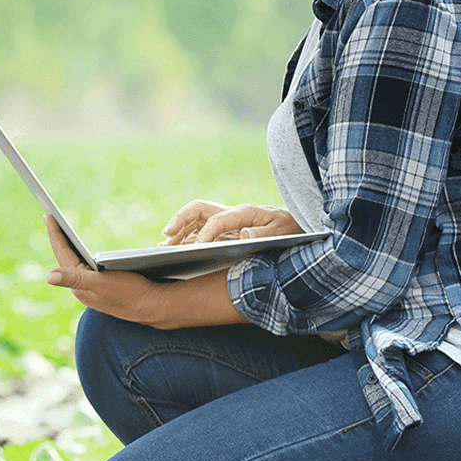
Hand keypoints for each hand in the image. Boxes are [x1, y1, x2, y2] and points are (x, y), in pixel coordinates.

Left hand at [44, 215, 175, 328]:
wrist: (151, 307)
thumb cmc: (129, 293)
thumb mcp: (101, 283)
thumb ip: (74, 279)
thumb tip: (48, 276)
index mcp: (78, 284)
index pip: (61, 253)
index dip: (54, 234)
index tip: (48, 216)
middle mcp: (81, 287)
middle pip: (64, 257)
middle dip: (57, 237)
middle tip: (50, 218)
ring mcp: (90, 287)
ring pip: (73, 262)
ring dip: (67, 246)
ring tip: (61, 231)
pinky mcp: (100, 287)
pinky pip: (83, 266)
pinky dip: (79, 254)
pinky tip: (80, 249)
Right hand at [159, 200, 302, 245]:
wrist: (297, 225)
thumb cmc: (289, 229)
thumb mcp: (282, 232)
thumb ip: (263, 234)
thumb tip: (243, 235)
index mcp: (244, 212)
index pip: (217, 220)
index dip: (205, 233)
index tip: (195, 248)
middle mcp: (232, 213)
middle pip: (199, 210)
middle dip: (180, 221)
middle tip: (166, 237)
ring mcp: (227, 220)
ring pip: (196, 220)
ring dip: (179, 230)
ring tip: (163, 246)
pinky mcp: (226, 229)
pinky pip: (201, 229)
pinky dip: (186, 237)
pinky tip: (176, 249)